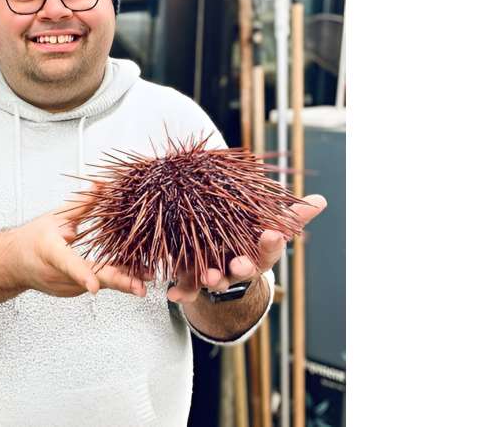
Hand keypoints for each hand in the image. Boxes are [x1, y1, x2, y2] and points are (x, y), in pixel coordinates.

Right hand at [11, 189, 146, 297]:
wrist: (13, 264)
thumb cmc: (32, 240)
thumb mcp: (56, 217)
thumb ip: (82, 203)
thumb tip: (102, 184)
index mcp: (50, 252)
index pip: (68, 264)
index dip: (83, 275)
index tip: (94, 287)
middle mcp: (59, 275)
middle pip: (93, 280)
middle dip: (120, 283)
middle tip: (141, 286)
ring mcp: (67, 287)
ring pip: (100, 283)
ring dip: (124, 280)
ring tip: (148, 277)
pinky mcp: (75, 291)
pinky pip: (98, 284)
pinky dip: (115, 278)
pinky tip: (134, 275)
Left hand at [167, 194, 327, 302]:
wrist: (225, 263)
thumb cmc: (251, 240)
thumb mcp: (271, 226)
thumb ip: (292, 217)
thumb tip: (321, 200)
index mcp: (258, 254)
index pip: (269, 249)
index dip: (270, 243)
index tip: (271, 234)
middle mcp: (238, 268)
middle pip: (242, 270)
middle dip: (240, 268)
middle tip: (239, 265)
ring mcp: (216, 275)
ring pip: (215, 280)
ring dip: (211, 280)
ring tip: (208, 277)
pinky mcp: (193, 279)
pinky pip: (188, 288)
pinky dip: (181, 292)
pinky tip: (173, 293)